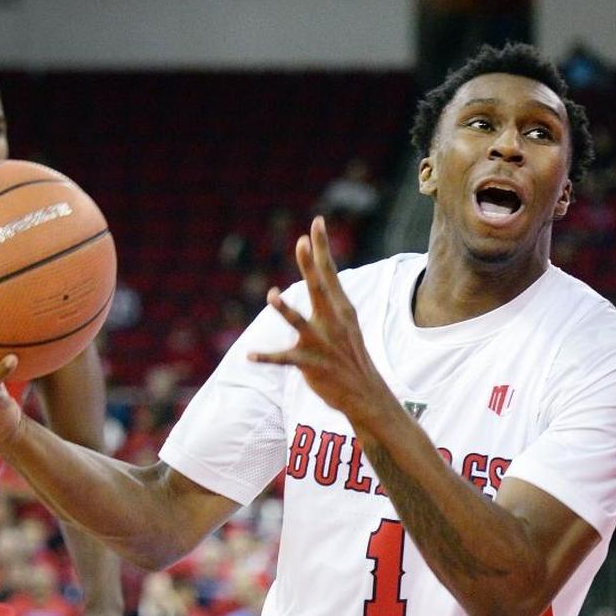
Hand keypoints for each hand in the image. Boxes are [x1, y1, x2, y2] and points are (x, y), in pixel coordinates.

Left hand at [248, 216, 393, 419]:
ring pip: (300, 322)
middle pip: (319, 288)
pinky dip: (267, 357)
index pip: (330, 272)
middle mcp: (333, 322)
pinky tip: (250, 355)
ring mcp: (321, 343)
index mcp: (342, 310)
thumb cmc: (351, 356)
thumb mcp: (347, 324)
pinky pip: (285, 359)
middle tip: (301, 242)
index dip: (322, 247)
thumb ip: (331, 301)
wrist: (365, 393)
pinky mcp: (311, 364)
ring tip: (272, 295)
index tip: (316, 222)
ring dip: (285, 309)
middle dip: (310, 265)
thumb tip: (320, 276)